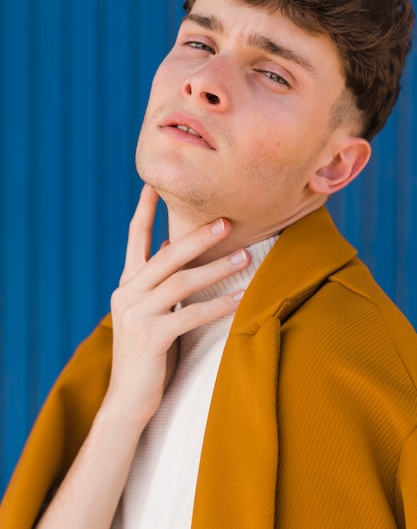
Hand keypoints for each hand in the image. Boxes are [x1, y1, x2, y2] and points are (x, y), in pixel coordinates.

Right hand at [106, 184, 250, 429]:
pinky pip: (190, 316)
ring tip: (245, 255)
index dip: (144, 210)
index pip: (135, 239)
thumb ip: (158, 282)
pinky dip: (218, 306)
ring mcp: (136, 315)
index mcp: (128, 285)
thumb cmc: (147, 353)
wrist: (127, 400)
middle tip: (226, 220)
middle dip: (197, 236)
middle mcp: (128, 294)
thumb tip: (174, 245)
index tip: (152, 184)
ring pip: (181, 282)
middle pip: (166, 255)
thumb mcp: (150, 311)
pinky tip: (241, 298)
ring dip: (216, 268)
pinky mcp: (150, 338)